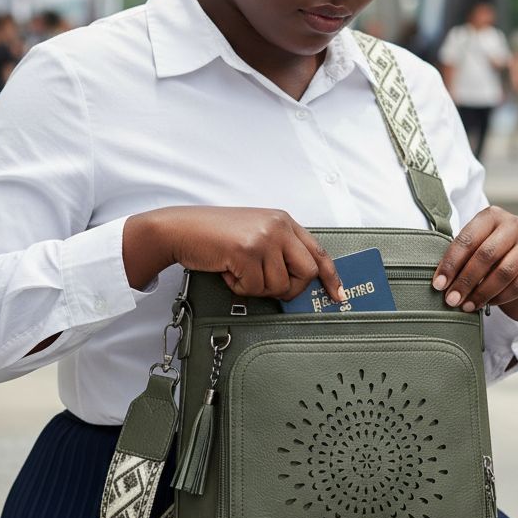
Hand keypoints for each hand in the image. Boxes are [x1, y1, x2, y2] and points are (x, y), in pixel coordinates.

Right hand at [130, 206, 347, 304]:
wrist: (180, 228)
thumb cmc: (214, 234)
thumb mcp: (255, 233)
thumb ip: (279, 249)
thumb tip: (298, 280)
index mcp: (284, 221)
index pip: (318, 252)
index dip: (331, 277)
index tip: (338, 295)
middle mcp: (278, 226)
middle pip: (307, 272)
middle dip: (289, 289)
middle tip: (265, 285)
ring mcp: (264, 238)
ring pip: (279, 285)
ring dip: (256, 288)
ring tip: (238, 271)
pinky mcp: (247, 252)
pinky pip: (255, 288)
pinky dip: (239, 287)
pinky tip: (227, 271)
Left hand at [431, 205, 517, 320]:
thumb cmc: (490, 251)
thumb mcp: (475, 245)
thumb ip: (460, 257)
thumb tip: (440, 283)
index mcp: (492, 215)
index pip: (467, 240)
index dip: (451, 264)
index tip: (438, 285)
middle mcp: (515, 225)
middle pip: (486, 255)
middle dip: (465, 281)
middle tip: (451, 299)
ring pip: (503, 273)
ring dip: (481, 293)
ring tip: (466, 306)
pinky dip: (499, 298)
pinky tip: (486, 304)